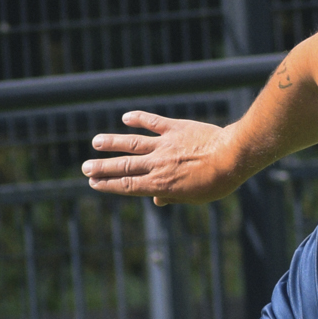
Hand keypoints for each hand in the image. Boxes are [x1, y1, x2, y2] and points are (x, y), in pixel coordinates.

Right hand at [82, 110, 238, 204]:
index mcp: (160, 184)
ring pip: (132, 143)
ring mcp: (165, 145)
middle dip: (102, 167)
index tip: (94, 183)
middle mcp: (158, 164)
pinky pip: (153, 122)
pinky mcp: (175, 128)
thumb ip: (173, 196)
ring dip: (112, 143)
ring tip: (96, 143)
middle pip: (124, 166)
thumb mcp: (194, 197)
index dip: (109, 185)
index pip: (128, 185)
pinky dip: (138, 119)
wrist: (232, 157)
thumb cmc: (217, 182)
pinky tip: (126, 118)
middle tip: (85, 167)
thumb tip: (157, 201)